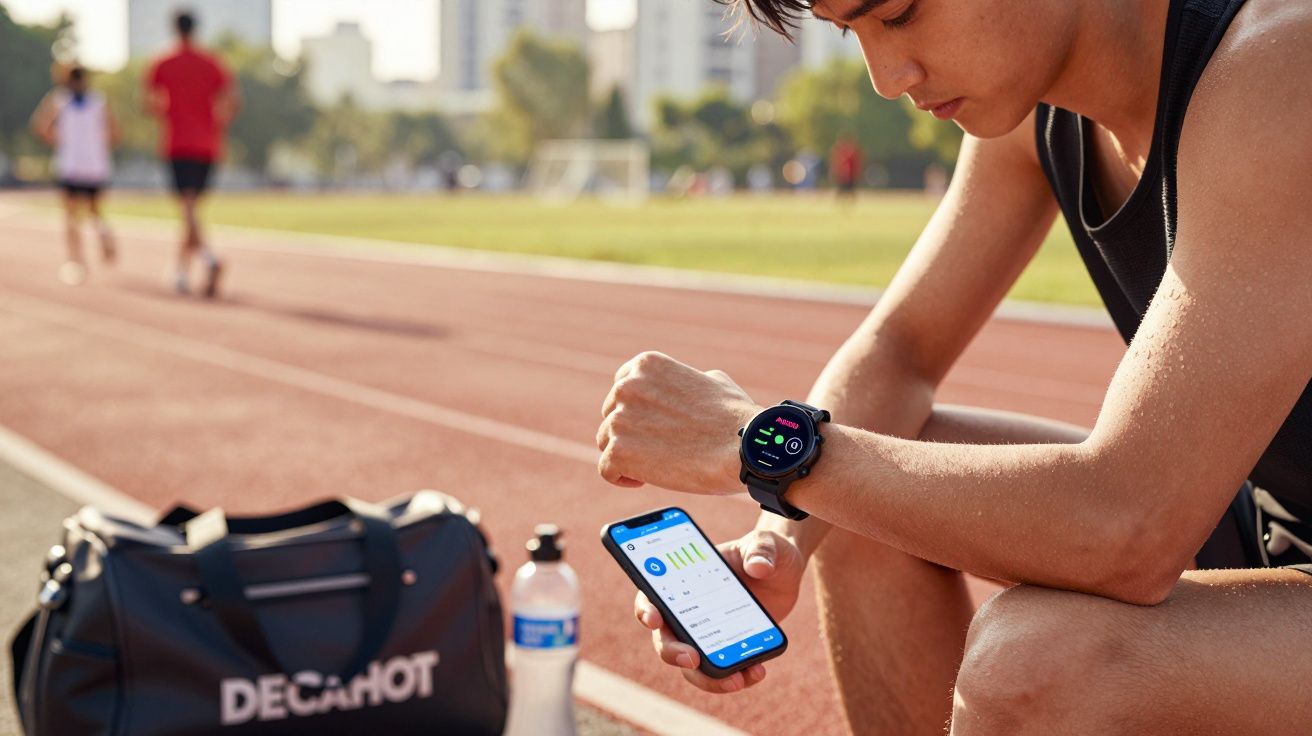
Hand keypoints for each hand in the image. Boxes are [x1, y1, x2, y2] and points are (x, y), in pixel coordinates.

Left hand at [597, 351, 758, 494]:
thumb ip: (686, 382)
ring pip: (607, 443)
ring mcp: (619, 419)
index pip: (622, 388)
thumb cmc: (736, 419)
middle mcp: (627, 387)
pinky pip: (607, 469)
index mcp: (646, 365)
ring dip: (628, 455)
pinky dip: (623, 477)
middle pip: (612, 416)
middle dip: (632, 433)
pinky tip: (644, 478)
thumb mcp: (713, 381)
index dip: (636, 410)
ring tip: (658, 464)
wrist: (743, 448)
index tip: (651, 425)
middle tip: (660, 448)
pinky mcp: (618, 452)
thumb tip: (686, 388)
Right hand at [634, 529, 804, 692]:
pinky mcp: (729, 648)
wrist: (786, 573)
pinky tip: (756, 671)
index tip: (654, 619)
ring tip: (737, 679)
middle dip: (674, 654)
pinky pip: (723, 670)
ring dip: (708, 679)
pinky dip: (737, 677)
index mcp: (685, 582)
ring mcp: (708, 634)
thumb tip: (759, 566)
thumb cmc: (766, 552)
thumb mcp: (766, 543)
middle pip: (667, 639)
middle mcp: (689, 611)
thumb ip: (762, 549)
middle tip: (693, 659)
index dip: (646, 609)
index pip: (652, 596)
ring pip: (693, 666)